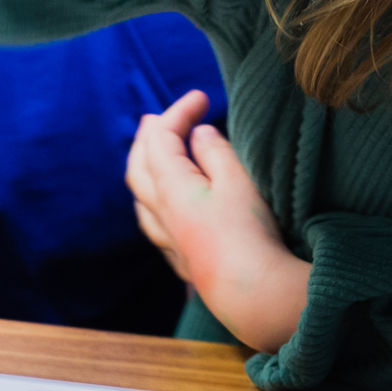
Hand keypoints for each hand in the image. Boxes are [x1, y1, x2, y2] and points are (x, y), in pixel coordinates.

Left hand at [126, 89, 310, 353]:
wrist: (252, 293)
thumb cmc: (249, 233)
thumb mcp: (237, 181)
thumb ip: (215, 153)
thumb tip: (198, 134)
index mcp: (171, 187)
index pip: (162, 139)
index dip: (178, 112)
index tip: (201, 97)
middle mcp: (162, 214)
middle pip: (139, 168)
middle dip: (147, 139)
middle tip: (155, 119)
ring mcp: (169, 240)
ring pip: (142, 200)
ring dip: (144, 172)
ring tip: (150, 159)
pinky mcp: (183, 261)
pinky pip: (154, 225)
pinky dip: (154, 205)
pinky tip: (162, 210)